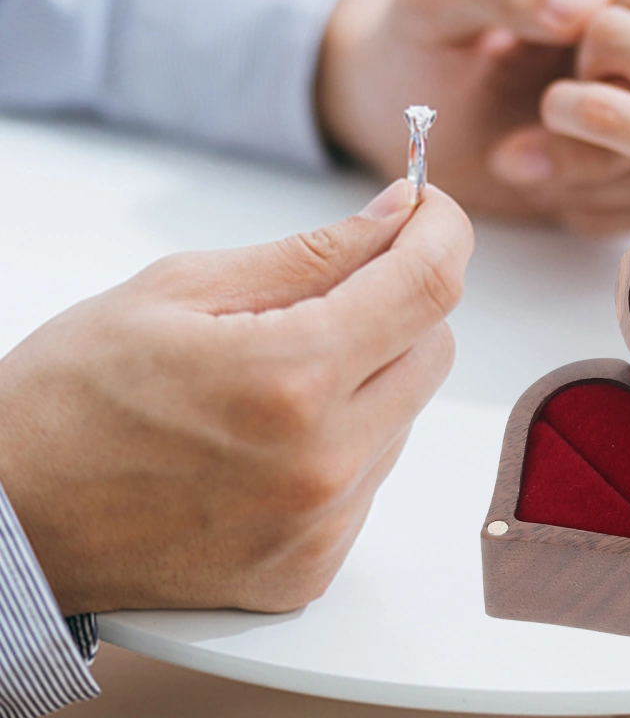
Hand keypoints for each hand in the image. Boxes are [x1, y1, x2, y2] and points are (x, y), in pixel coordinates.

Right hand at [0, 180, 472, 614]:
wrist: (12, 518)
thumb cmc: (74, 395)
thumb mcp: (184, 288)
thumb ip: (315, 252)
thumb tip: (398, 214)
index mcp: (289, 376)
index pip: (429, 285)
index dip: (441, 230)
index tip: (427, 210)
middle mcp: (323, 462)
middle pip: (435, 346)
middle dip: (401, 301)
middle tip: (336, 288)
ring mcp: (321, 524)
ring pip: (408, 409)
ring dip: (370, 371)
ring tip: (280, 371)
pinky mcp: (312, 565)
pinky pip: (375, 472)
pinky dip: (348, 435)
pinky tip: (276, 430)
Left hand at [318, 0, 629, 234]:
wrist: (397, 112)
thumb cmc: (416, 42)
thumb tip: (585, 5)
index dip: (604, 63)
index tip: (534, 85)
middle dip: (591, 138)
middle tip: (512, 150)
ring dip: (585, 179)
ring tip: (513, 163)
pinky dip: (594, 209)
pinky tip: (541, 189)